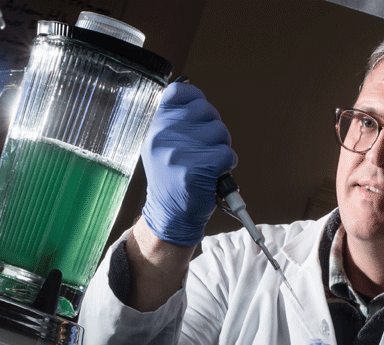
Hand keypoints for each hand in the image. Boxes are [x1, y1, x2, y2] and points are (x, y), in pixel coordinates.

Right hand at [141, 82, 236, 245]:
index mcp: (155, 127)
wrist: (170, 214)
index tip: (201, 115)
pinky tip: (216, 173)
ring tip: (209, 162)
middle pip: (206, 110)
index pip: (180, 92)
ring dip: (222, 147)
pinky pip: (227, 153)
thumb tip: (192, 95)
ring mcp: (179, 153)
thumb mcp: (162, 145)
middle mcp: (163, 136)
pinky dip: (228, 163)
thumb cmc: (173, 178)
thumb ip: (175, 121)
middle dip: (214, 128)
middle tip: (207, 147)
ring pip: (220, 132)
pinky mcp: (196, 170)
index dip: (197, 99)